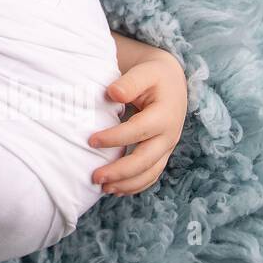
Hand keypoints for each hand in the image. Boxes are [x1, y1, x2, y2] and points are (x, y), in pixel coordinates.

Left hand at [90, 52, 185, 194]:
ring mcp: (167, 147)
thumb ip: (129, 83)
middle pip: (146, 160)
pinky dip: (135, 185)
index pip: (139, 131)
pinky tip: (116, 189)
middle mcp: (169, 135)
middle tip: (95, 177)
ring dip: (127, 184)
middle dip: (120, 172)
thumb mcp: (144, 73)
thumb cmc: (153, 76)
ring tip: (103, 188)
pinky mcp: (161, 154)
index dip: (115, 138)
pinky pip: (151, 175)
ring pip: (150, 173)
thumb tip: (112, 93)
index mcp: (165, 114)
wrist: (171, 82)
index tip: (91, 140)